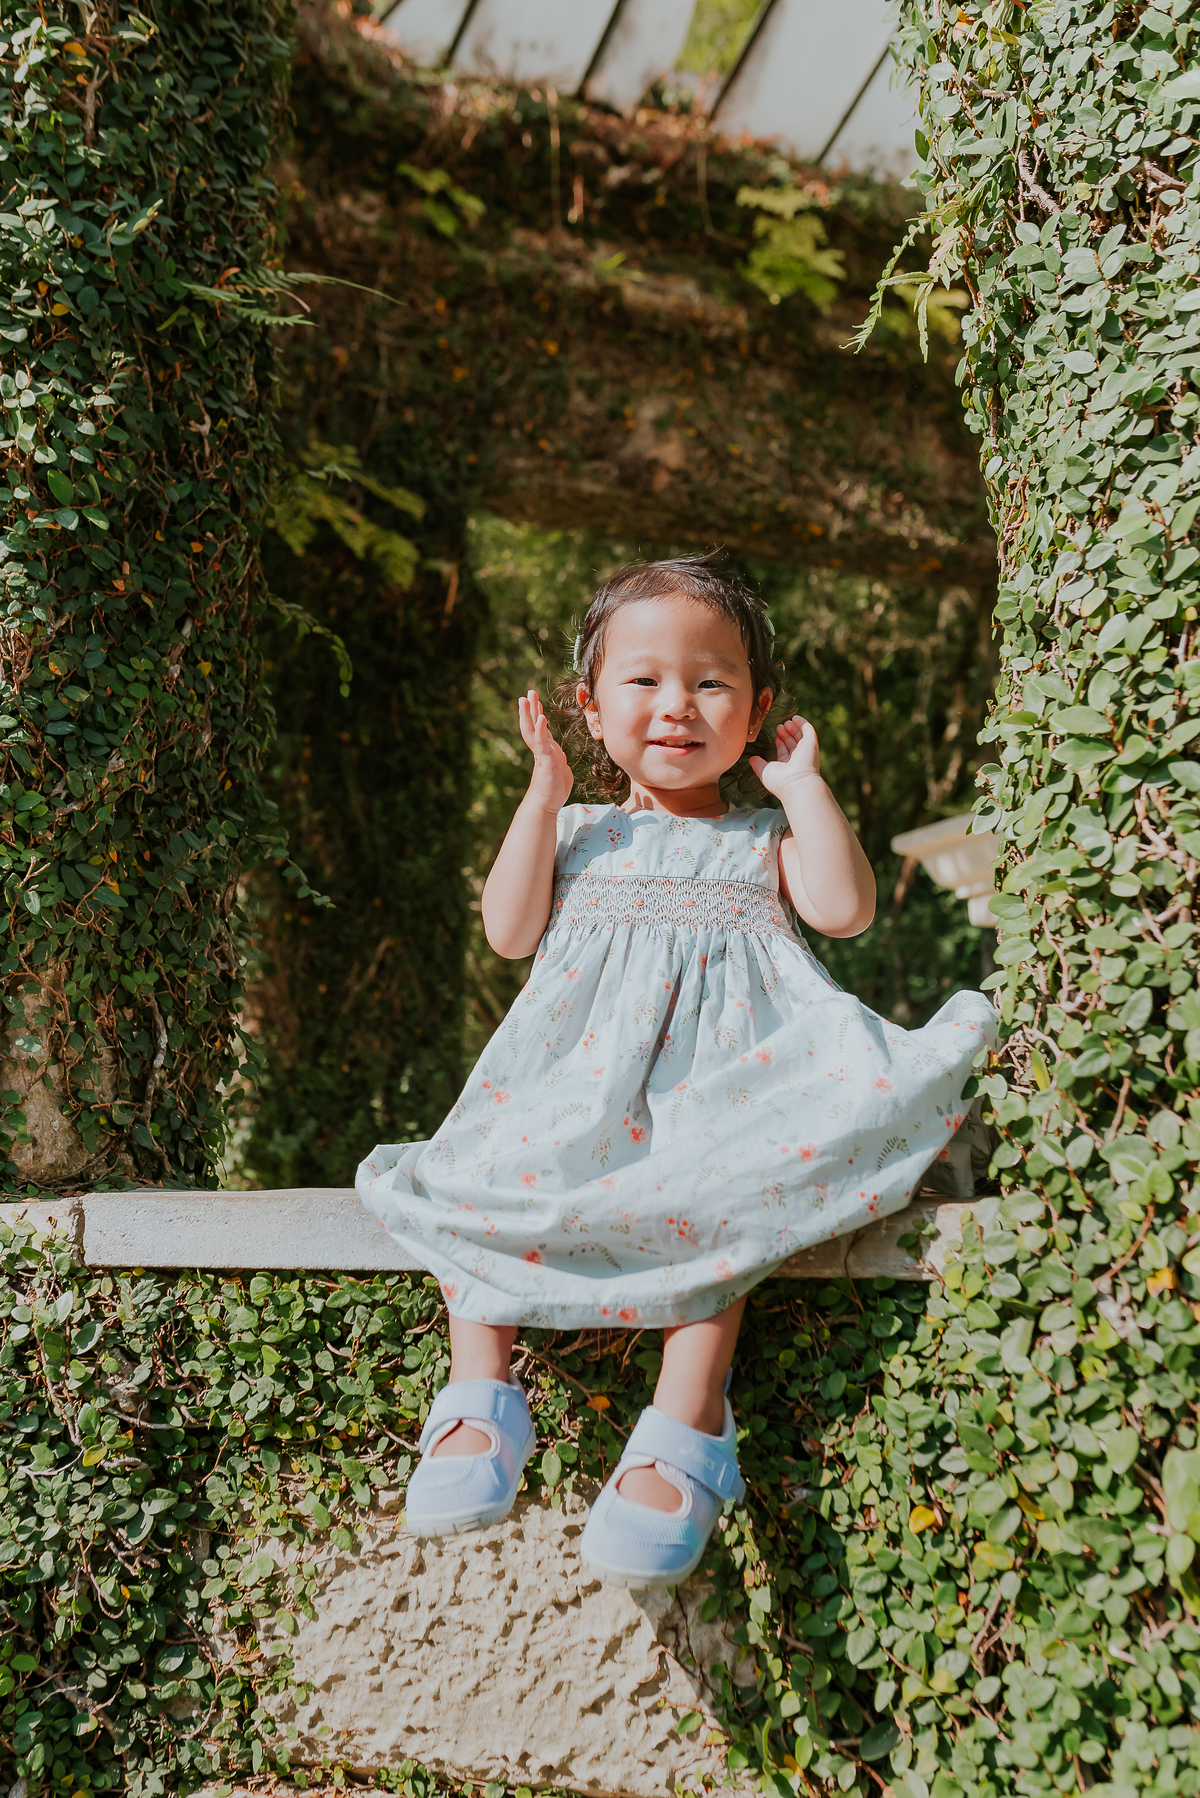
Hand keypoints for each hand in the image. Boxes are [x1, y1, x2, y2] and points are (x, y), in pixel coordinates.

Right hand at [518, 690, 573, 812]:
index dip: (538, 714)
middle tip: (528, 693)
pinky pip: (542, 743)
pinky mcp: (545, 761)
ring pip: (533, 730)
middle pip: (532, 725)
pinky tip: (541, 718)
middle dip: (531, 708)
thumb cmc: (554, 790)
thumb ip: (558, 759)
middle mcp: (541, 750)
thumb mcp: (559, 769)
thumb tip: (559, 755)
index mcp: (545, 751)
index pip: (540, 729)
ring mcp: (542, 754)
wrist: (546, 805)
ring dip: (530, 713)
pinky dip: (541, 730)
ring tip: (526, 699)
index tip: (537, 702)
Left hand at [749, 715, 821, 798]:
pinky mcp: (811, 743)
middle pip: (792, 743)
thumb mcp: (764, 771)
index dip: (780, 743)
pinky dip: (802, 723)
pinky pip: (808, 730)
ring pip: (800, 736)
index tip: (775, 737)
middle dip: (786, 735)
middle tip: (779, 727)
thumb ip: (757, 764)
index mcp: (787, 766)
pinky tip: (795, 718)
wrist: (796, 783)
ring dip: (793, 728)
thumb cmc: (779, 781)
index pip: (785, 752)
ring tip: (785, 723)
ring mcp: (805, 750)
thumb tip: (751, 759)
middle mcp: (798, 759)